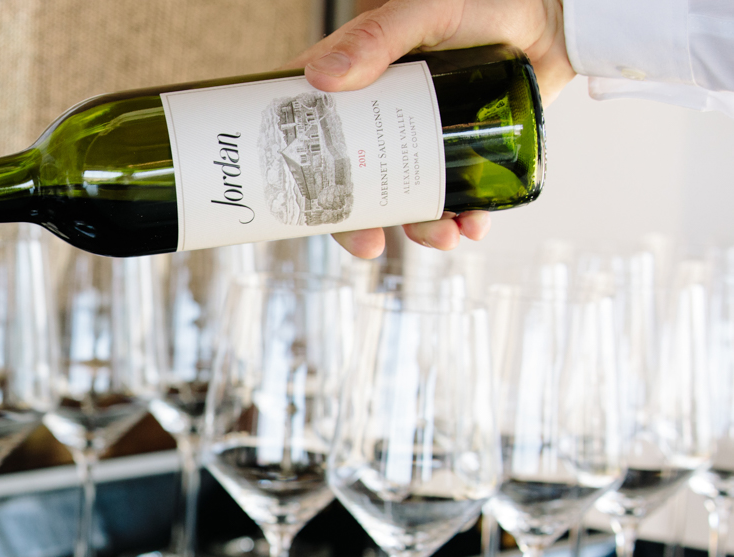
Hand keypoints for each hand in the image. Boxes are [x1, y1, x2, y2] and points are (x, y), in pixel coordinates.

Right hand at [288, 0, 574, 257]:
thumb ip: (375, 38)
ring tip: (441, 238)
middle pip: (350, 183)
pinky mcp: (463, 155)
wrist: (554, 20)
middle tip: (368, 246)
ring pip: (405, 200)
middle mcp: (383, 120)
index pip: (307, 128)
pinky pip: (456, 199)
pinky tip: (472, 227)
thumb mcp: (423, 13)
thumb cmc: (486, 2)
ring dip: (418, 230)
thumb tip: (320, 78)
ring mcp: (423, 142)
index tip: (289, 202)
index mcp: (357, 85)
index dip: (288, 166)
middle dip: (357, 225)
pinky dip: (462, 221)